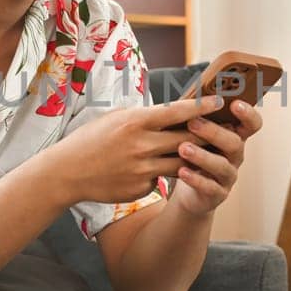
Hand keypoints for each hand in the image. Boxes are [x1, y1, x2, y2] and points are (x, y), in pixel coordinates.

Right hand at [52, 96, 222, 204]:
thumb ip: (145, 115)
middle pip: (187, 139)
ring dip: (193, 157)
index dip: (202, 107)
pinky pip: (162, 180)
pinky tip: (160, 171)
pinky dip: (164, 174)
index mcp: (136, 121)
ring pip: (181, 163)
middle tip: (222, 129)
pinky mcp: (141, 188)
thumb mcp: (116, 117)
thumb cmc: (92, 139)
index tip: (219, 102)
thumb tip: (173, 111)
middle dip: (206, 134)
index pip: (177, 112)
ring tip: (204, 151)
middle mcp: (142, 145)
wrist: (68, 172)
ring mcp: (142, 169)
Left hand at [170, 99, 262, 216]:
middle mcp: (236, 155)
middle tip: (192, 123)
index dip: (248, 114)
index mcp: (235, 135)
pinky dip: (196, 179)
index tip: (235, 104)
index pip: (252, 124)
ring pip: (221, 166)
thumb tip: (189, 95)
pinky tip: (182, 171)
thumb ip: (199, 117)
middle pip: (234, 143)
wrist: (189, 191)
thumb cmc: (194, 152)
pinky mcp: (217, 194)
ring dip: (202, 156)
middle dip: (213, 132)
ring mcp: (228, 176)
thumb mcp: (198, 135)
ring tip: (183, 148)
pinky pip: (210, 187)